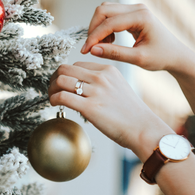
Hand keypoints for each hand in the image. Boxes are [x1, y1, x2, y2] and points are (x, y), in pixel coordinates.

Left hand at [48, 62, 172, 160]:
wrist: (143, 129)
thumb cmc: (132, 114)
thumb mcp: (119, 88)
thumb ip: (102, 83)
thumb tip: (81, 88)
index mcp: (108, 70)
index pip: (77, 65)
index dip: (65, 74)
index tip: (62, 84)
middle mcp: (101, 77)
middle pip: (65, 69)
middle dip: (54, 79)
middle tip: (52, 89)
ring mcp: (95, 91)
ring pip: (61, 80)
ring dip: (51, 89)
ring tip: (52, 98)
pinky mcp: (90, 107)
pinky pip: (62, 97)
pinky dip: (53, 99)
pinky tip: (55, 105)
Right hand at [80, 3, 194, 73]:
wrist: (176, 55)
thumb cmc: (162, 57)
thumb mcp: (138, 59)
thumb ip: (115, 53)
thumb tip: (93, 50)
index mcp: (141, 17)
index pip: (109, 22)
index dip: (94, 37)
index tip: (85, 51)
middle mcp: (137, 8)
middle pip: (103, 10)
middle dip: (93, 29)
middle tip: (90, 48)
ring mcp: (134, 9)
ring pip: (105, 11)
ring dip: (98, 28)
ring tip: (103, 46)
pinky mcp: (132, 13)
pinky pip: (111, 15)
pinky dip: (105, 28)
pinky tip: (110, 42)